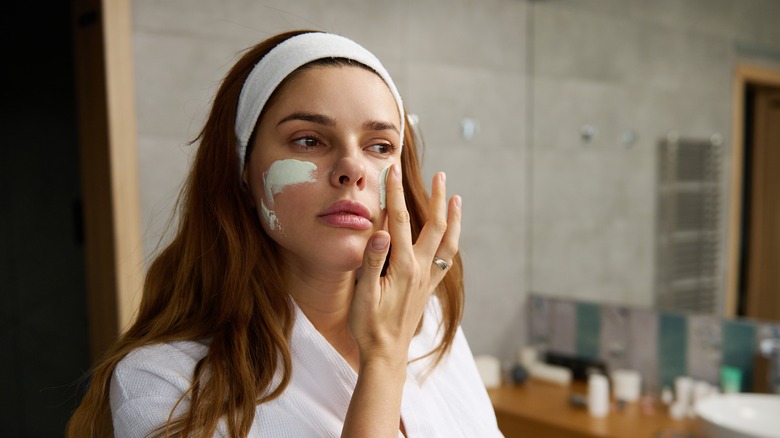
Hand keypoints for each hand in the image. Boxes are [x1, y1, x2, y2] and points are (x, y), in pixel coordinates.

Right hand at [348, 164, 461, 368]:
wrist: (386, 355)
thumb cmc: (369, 326)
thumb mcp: (363, 294)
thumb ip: (372, 261)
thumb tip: (382, 231)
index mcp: (403, 267)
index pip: (400, 221)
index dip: (395, 193)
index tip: (391, 170)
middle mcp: (421, 271)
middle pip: (434, 226)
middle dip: (437, 198)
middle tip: (440, 174)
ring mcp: (427, 280)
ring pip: (448, 243)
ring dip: (452, 218)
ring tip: (456, 198)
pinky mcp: (428, 289)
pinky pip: (445, 259)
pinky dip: (450, 241)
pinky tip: (448, 236)